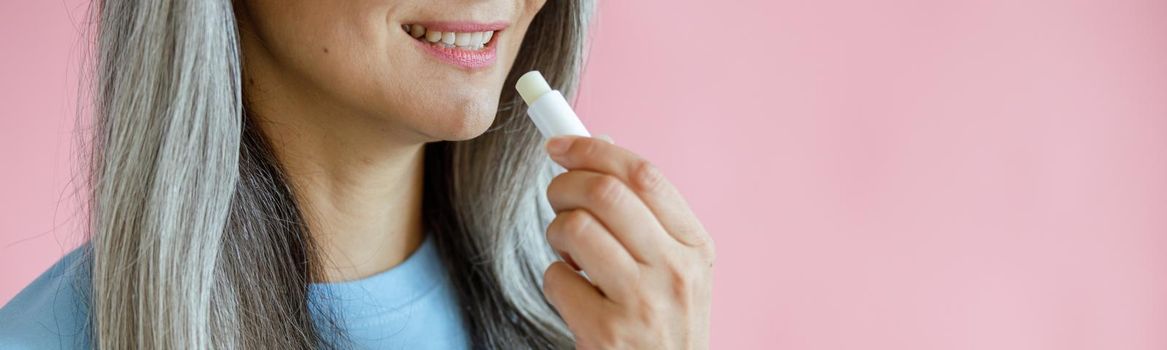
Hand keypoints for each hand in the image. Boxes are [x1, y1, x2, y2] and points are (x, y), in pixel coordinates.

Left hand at [541, 135, 715, 348]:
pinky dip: (555, 280)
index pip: (644, 175)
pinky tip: (575, 294)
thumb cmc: (662, 322)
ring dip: (557, 234)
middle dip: (565, 185)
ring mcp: (643, 303)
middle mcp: (675, 271)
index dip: (594, 150)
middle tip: (556, 197)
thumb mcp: (673, 267)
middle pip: (606, 193)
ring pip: (576, 229)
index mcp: (695, 246)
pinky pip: (557, 278)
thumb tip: (598, 146)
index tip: (560, 144)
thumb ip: (643, 212)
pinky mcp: (608, 333)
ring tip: (570, 254)